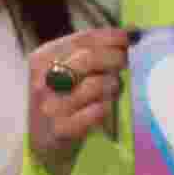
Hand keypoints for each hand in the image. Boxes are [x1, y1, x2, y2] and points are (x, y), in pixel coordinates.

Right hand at [27, 29, 132, 174]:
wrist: (43, 143)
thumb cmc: (60, 100)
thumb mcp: (64, 70)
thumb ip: (90, 50)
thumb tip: (132, 31)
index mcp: (42, 58)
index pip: (82, 39)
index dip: (112, 36)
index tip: (131, 37)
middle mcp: (43, 80)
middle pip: (90, 58)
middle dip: (116, 58)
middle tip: (127, 63)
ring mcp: (51, 106)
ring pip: (96, 85)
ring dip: (112, 85)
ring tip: (112, 88)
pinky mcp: (61, 129)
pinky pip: (97, 111)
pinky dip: (106, 107)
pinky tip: (104, 107)